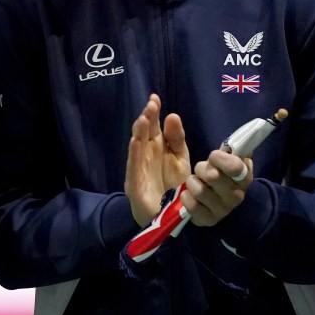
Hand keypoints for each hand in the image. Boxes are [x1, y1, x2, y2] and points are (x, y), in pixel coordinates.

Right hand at [125, 93, 190, 225]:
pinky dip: (134, 154)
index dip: (153, 113)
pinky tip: (136, 142)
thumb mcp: (180, 159)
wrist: (167, 216)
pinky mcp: (134, 183)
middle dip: (146, 119)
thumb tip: (172, 115)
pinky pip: (134, 167)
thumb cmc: (172, 185)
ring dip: (138, 133)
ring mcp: (138, 168)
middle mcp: (145, 154)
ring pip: (136, 147)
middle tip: (151, 105)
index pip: (153, 126)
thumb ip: (177, 139)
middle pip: (143, 133)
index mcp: (156, 147)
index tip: (155, 98)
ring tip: (143, 120)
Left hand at [181, 150, 251, 226]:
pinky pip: (191, 204)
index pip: (235, 167)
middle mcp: (237, 196)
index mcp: (244, 178)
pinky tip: (190, 195)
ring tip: (195, 183)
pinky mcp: (208, 220)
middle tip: (202, 171)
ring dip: (192, 182)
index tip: (213, 157)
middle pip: (212, 176)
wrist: (208, 201)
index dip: (219, 158)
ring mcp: (223, 210)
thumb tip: (233, 146)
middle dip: (202, 168)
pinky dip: (186, 197)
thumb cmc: (215, 175)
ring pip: (199, 190)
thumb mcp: (222, 161)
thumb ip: (228, 151)